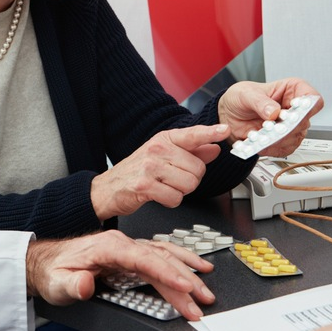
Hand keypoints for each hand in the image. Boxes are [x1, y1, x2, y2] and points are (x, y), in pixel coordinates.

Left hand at [24, 230, 215, 320]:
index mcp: (108, 247)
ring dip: (187, 272)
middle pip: (160, 260)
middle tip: (202, 300)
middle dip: (184, 280)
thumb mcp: (57, 282)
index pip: (144, 259)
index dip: (166, 273)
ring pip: (165, 257)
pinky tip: (194, 269)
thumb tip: (87, 284)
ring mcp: (128, 248)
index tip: (184, 286)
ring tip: (206, 288)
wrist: (46, 262)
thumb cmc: (53, 270)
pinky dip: (181, 262)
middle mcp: (122, 244)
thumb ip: (74, 284)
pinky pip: (162, 256)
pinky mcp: (131, 256)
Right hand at [90, 124, 229, 219]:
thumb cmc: (136, 172)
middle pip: (198, 169)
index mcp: (163, 140)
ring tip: (165, 186)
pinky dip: (171, 201)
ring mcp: (149, 167)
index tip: (224, 129)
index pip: (192, 135)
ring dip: (181, 192)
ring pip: (189, 185)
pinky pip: (175, 198)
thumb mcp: (163, 156)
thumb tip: (214, 148)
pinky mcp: (144, 186)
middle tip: (173, 179)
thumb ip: (191, 152)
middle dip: (191, 180)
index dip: (210, 133)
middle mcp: (156, 150)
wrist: (107, 189)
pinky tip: (158, 195)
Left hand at [217, 78, 323, 156]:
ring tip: (257, 135)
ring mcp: (291, 127)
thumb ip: (260, 102)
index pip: (312, 98)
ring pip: (294, 138)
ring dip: (275, 139)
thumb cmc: (242, 97)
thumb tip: (274, 112)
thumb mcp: (246, 94)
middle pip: (303, 122)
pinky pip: (283, 149)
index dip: (306, 106)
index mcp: (293, 90)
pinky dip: (268, 148)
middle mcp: (295, 109)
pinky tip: (256, 142)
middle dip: (285, 127)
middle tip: (269, 126)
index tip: (291, 111)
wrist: (230, 113)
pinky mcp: (283, 141)